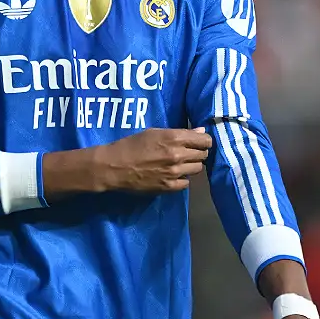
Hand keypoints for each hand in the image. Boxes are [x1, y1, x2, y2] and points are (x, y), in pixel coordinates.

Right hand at [92, 127, 212, 193]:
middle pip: (203, 154)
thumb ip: (180, 133)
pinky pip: (186, 183)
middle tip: (189, 152)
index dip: (204, 140)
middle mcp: (178, 155)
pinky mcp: (169, 187)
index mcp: (174, 138)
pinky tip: (173, 174)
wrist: (114, 166)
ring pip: (198, 169)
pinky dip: (182, 178)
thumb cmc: (132, 145)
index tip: (199, 141)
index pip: (204, 140)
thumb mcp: (154, 132)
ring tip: (180, 163)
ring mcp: (175, 172)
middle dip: (198, 152)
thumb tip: (200, 131)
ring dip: (192, 165)